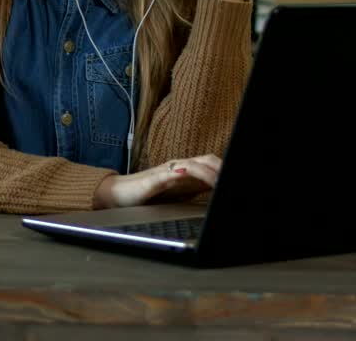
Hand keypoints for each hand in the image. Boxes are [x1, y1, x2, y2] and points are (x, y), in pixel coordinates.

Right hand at [93, 155, 221, 207]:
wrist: (117, 195)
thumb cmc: (148, 196)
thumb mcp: (178, 195)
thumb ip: (196, 190)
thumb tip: (217, 195)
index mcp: (187, 172)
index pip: (212, 164)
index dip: (225, 169)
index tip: (237, 178)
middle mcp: (179, 167)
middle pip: (207, 160)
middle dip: (222, 168)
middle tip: (232, 180)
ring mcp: (167, 171)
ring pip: (192, 164)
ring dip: (208, 171)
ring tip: (219, 180)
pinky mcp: (154, 179)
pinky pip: (170, 173)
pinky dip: (182, 172)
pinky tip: (187, 174)